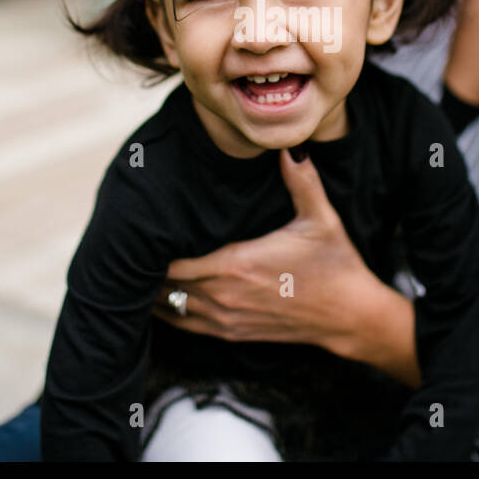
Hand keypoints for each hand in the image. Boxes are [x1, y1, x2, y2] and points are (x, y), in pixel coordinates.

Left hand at [152, 148, 378, 355]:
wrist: (350, 316)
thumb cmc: (335, 264)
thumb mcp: (320, 218)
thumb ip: (302, 181)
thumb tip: (290, 145)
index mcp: (238, 264)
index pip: (174, 264)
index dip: (152, 252)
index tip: (140, 233)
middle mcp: (226, 295)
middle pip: (165, 286)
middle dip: (146, 270)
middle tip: (128, 249)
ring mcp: (228, 318)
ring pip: (172, 309)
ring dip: (154, 293)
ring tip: (135, 272)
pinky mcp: (235, 333)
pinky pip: (188, 326)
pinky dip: (169, 313)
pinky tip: (158, 300)